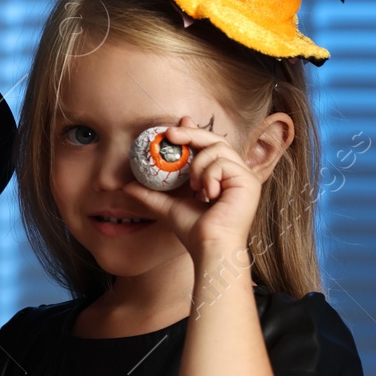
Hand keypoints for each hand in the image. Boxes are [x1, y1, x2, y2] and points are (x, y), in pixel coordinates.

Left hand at [119, 116, 260, 257]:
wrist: (209, 247)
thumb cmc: (194, 231)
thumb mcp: (167, 206)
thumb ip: (150, 194)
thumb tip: (125, 186)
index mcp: (220, 176)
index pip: (208, 146)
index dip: (193, 132)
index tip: (174, 128)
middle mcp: (234, 173)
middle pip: (215, 140)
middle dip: (191, 134)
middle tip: (169, 134)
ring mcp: (244, 176)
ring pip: (218, 148)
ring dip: (199, 163)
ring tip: (193, 185)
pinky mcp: (249, 181)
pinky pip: (223, 162)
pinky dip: (210, 174)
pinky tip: (208, 193)